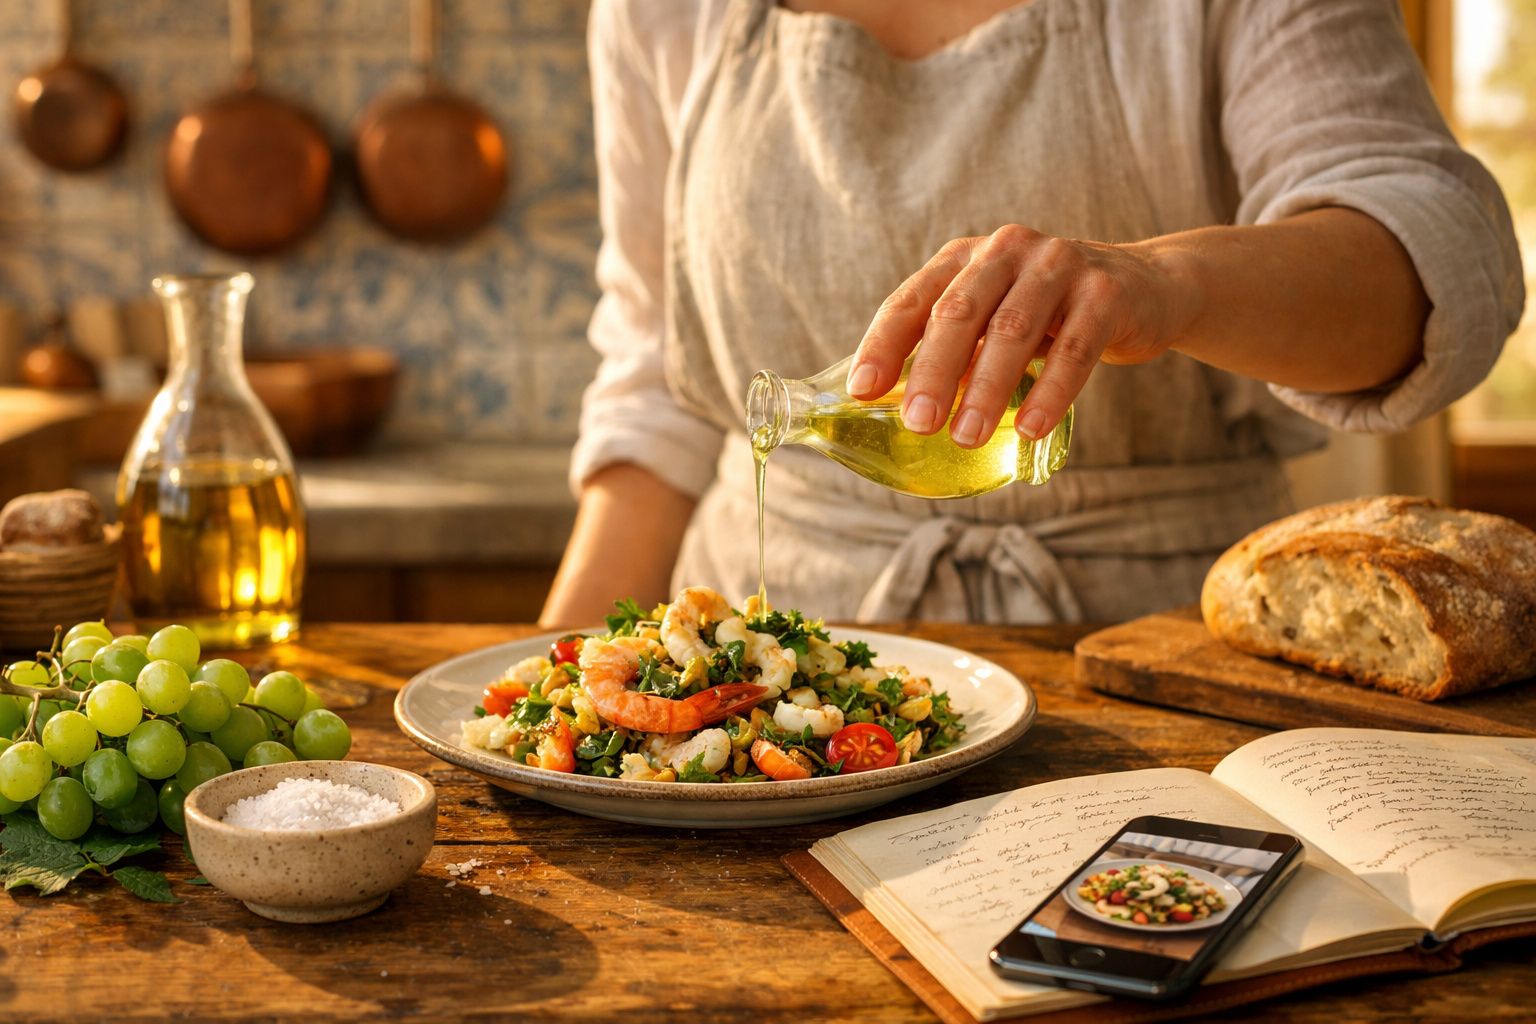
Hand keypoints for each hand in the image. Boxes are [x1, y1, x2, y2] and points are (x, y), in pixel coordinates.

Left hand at [846, 225, 1193, 445]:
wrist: (1146, 287)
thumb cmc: (1049, 314)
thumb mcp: (994, 317)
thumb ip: (953, 349)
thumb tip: (900, 410)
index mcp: (965, 258)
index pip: (913, 300)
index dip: (883, 344)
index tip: (862, 391)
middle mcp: (1007, 251)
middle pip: (959, 313)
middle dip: (933, 372)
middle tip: (918, 424)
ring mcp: (1058, 265)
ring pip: (1012, 331)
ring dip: (986, 389)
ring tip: (966, 437)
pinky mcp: (1106, 293)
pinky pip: (1074, 348)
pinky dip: (1050, 392)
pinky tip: (1030, 430)